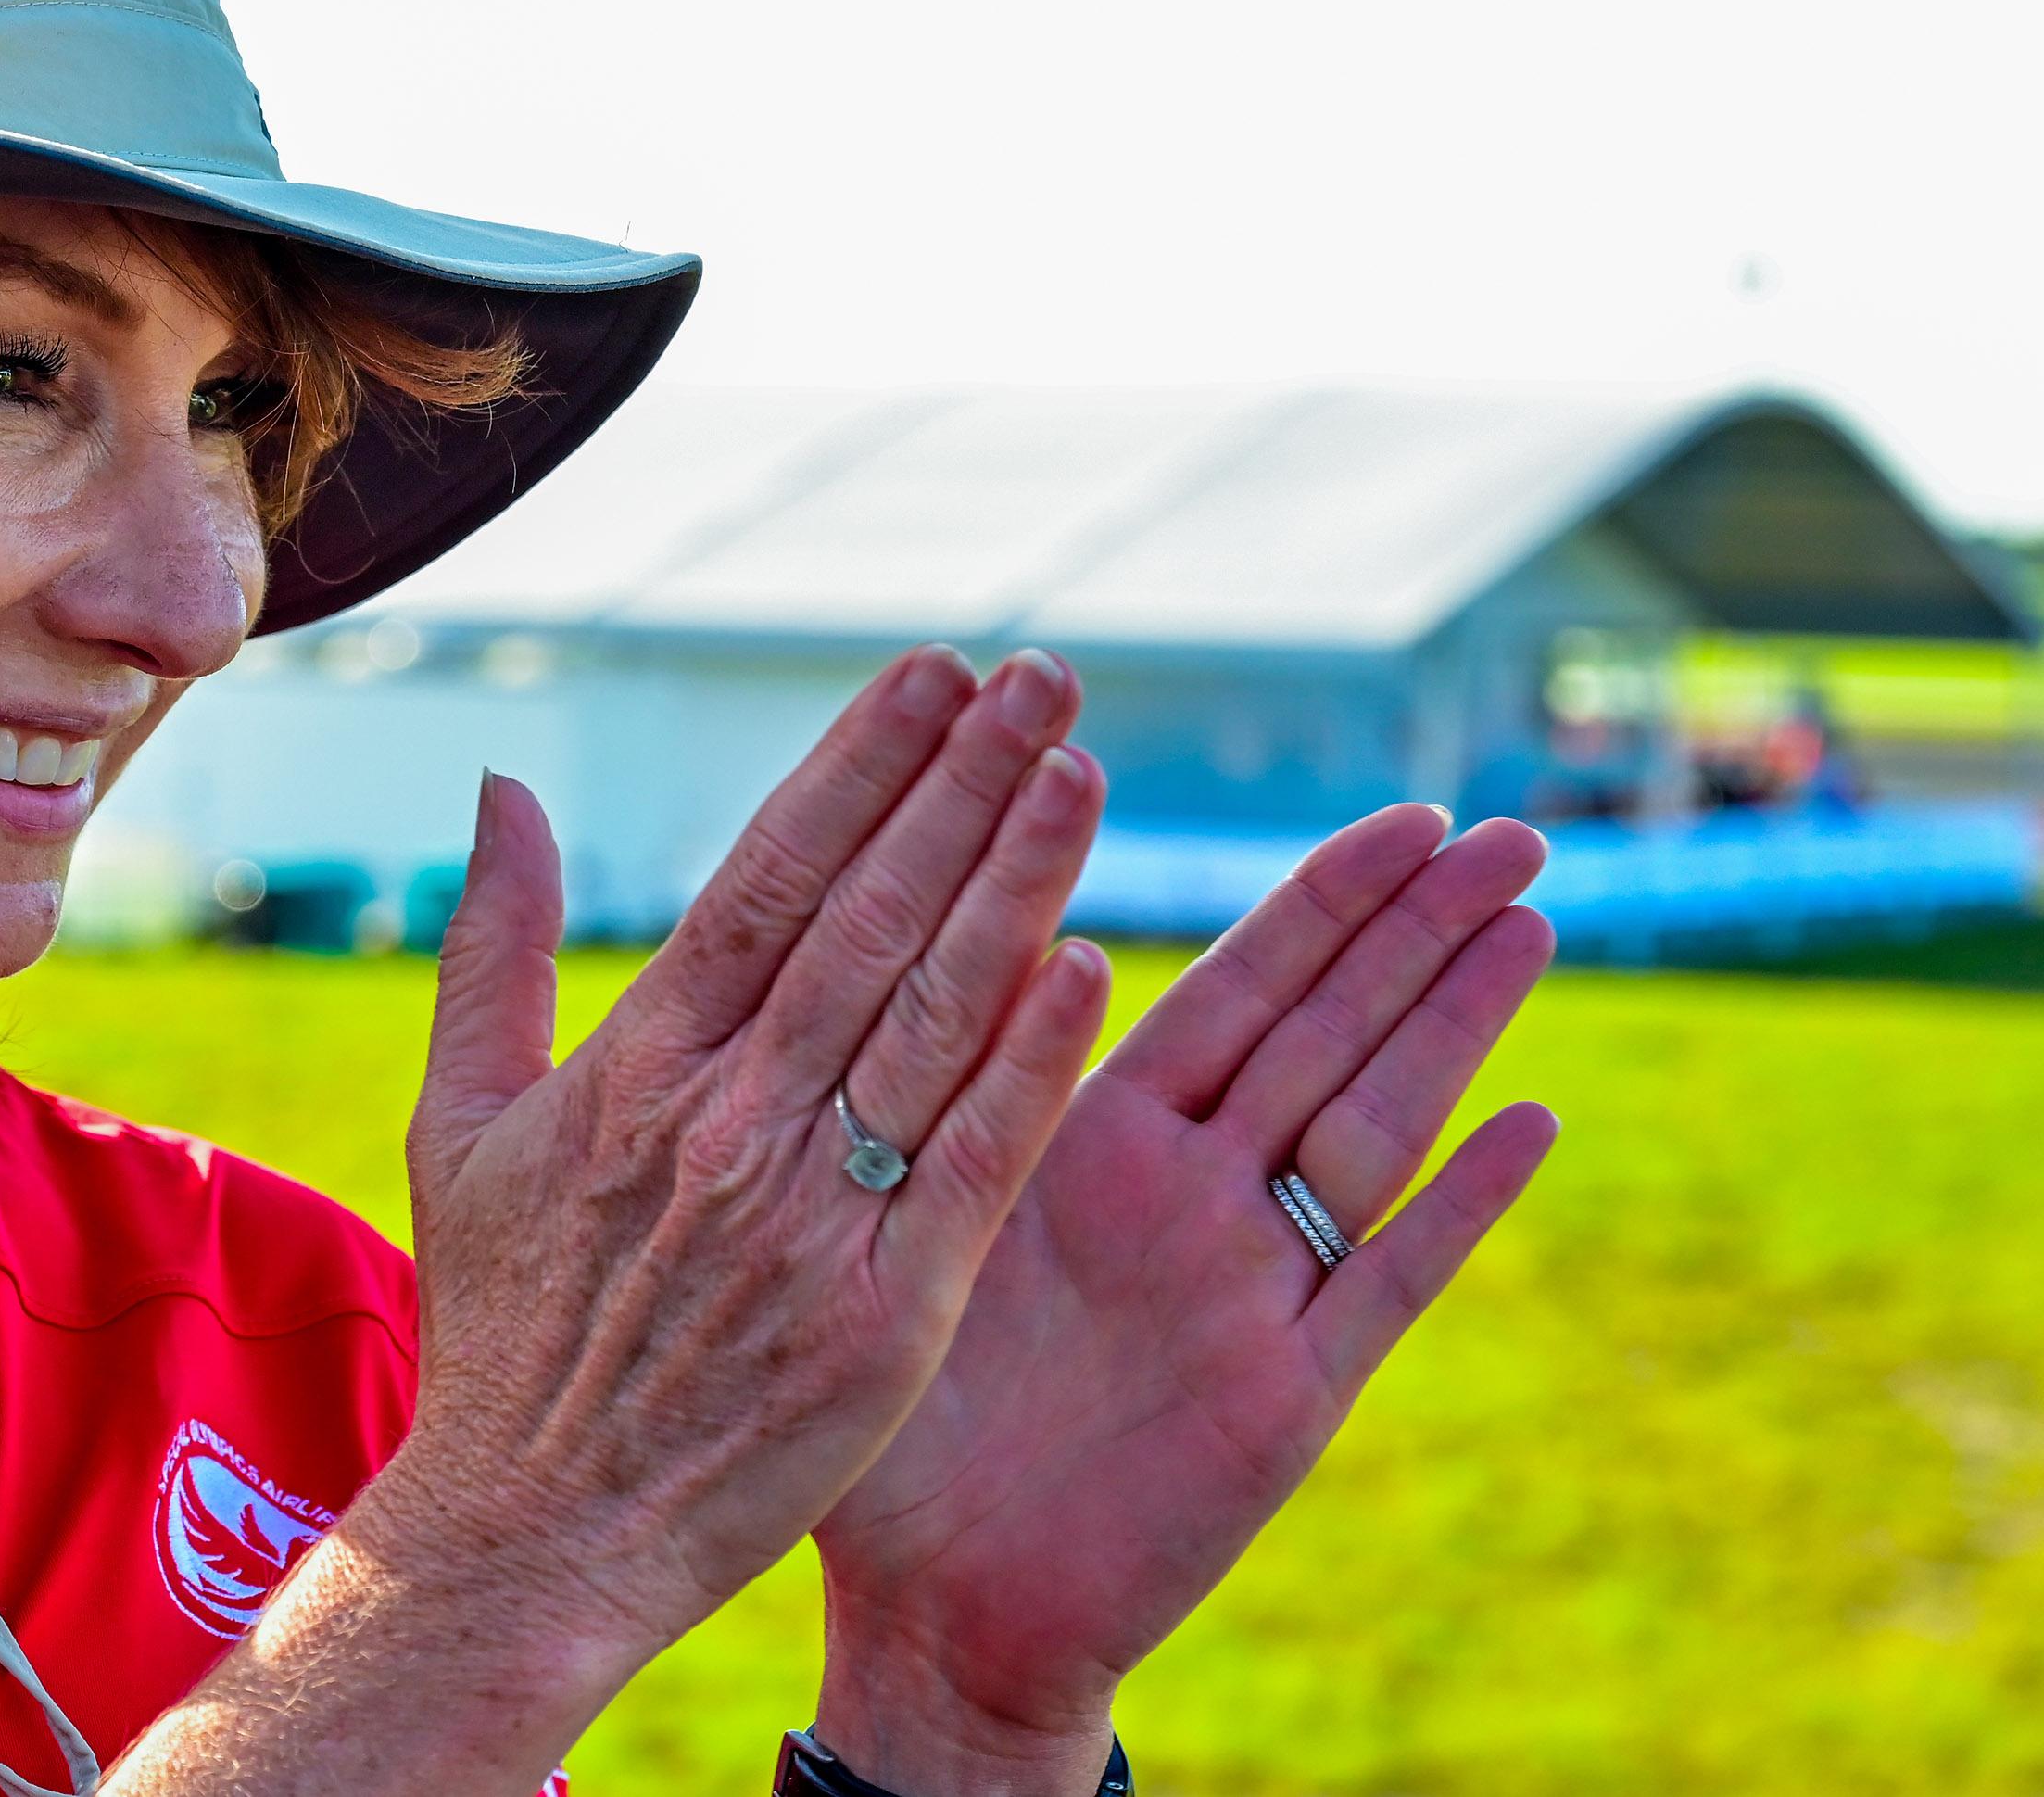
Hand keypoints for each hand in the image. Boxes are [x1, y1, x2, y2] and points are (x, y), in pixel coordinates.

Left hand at [810, 805, 1562, 1795]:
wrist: (930, 1604)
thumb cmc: (885, 1421)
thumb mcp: (906, 1228)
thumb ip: (951, 1101)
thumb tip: (949, 936)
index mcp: (1094, 1144)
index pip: (1234, 993)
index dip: (1322, 905)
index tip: (1407, 814)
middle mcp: (1188, 1200)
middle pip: (1328, 1036)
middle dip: (1419, 934)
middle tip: (1515, 832)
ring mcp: (1249, 1292)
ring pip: (1375, 1130)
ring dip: (1454, 1030)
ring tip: (1531, 922)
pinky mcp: (1288, 1397)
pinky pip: (1385, 1284)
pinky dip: (1457, 1204)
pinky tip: (1529, 1119)